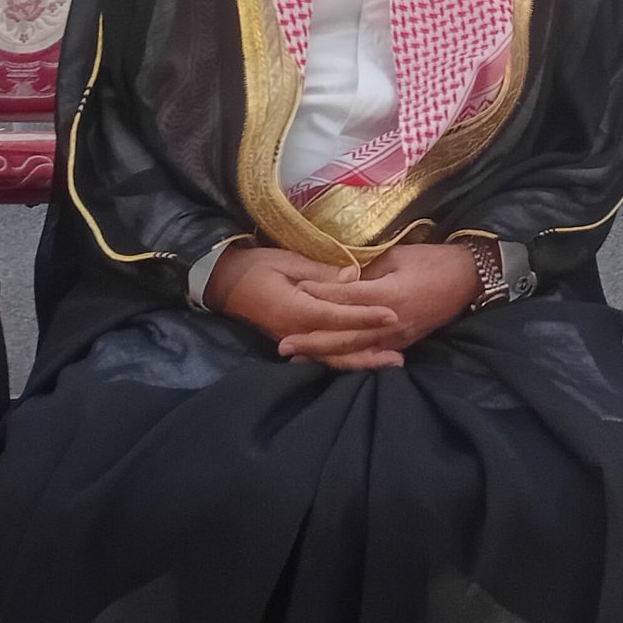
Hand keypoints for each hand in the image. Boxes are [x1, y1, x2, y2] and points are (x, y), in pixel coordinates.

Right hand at [207, 247, 405, 367]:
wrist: (223, 283)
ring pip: (332, 358)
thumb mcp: (287, 260)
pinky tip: (364, 361)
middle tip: (399, 354)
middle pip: (339, 347)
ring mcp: (293, 340)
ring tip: (390, 362)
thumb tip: (353, 276)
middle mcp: (295, 332)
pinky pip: (322, 356)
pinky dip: (345, 361)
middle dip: (371, 350)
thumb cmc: (255, 266)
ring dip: (362, 362)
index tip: (392, 315)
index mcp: (295, 309)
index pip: (338, 317)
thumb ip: (320, 272)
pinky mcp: (293, 341)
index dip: (366, 316)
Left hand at [288, 244, 485, 368]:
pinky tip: (331, 363)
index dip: (317, 297)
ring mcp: (397, 337)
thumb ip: (368, 269)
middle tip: (283, 344)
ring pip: (355, 351)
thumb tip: (340, 277)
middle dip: (312, 341)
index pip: (344, 299)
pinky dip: (349, 360)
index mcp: (387, 296)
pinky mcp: (402, 343)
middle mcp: (390, 323)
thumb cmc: (432, 260)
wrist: (468, 278)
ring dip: (325, 355)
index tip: (293, 294)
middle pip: (344, 335)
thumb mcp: (397, 256)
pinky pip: (371, 355)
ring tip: (299, 358)